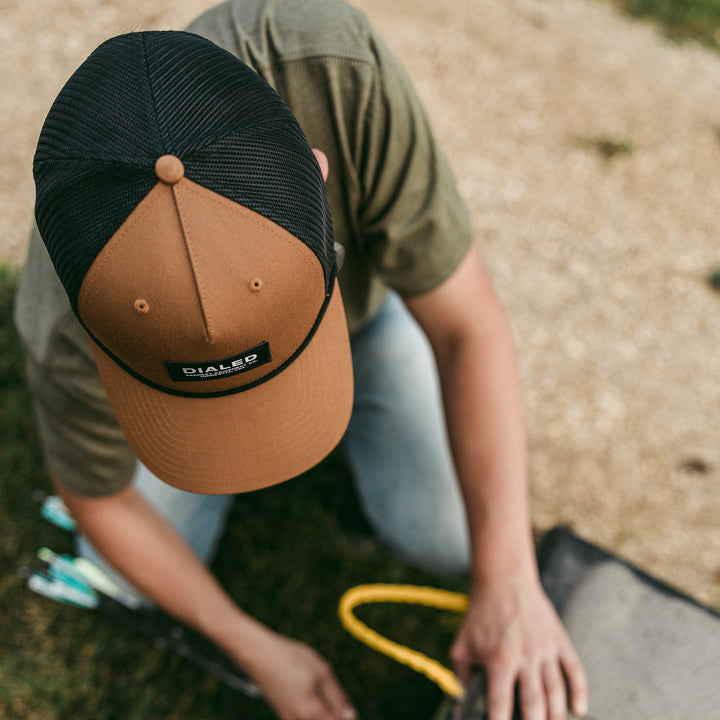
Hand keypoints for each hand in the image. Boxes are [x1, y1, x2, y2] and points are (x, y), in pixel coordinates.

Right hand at [244, 632, 357, 719]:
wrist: (260, 655)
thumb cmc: (291, 660)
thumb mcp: (321, 672)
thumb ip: (338, 697)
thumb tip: (351, 716)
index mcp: (311, 714)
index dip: (346, 718)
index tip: (350, 710)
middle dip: (335, 714)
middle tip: (338, 699)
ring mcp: (289, 719)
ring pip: (315, 719)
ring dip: (324, 711)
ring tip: (323, 690)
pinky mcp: (283, 714)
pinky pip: (304, 717)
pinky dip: (313, 709)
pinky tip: (311, 690)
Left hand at [450, 578, 587, 719]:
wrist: (503, 581)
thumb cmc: (480, 616)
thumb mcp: (462, 645)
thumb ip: (461, 676)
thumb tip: (462, 703)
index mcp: (498, 660)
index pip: (500, 704)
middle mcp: (524, 657)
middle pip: (534, 703)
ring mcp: (544, 649)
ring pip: (556, 691)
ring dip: (556, 715)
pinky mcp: (558, 640)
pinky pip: (574, 669)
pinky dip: (580, 691)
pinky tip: (579, 709)